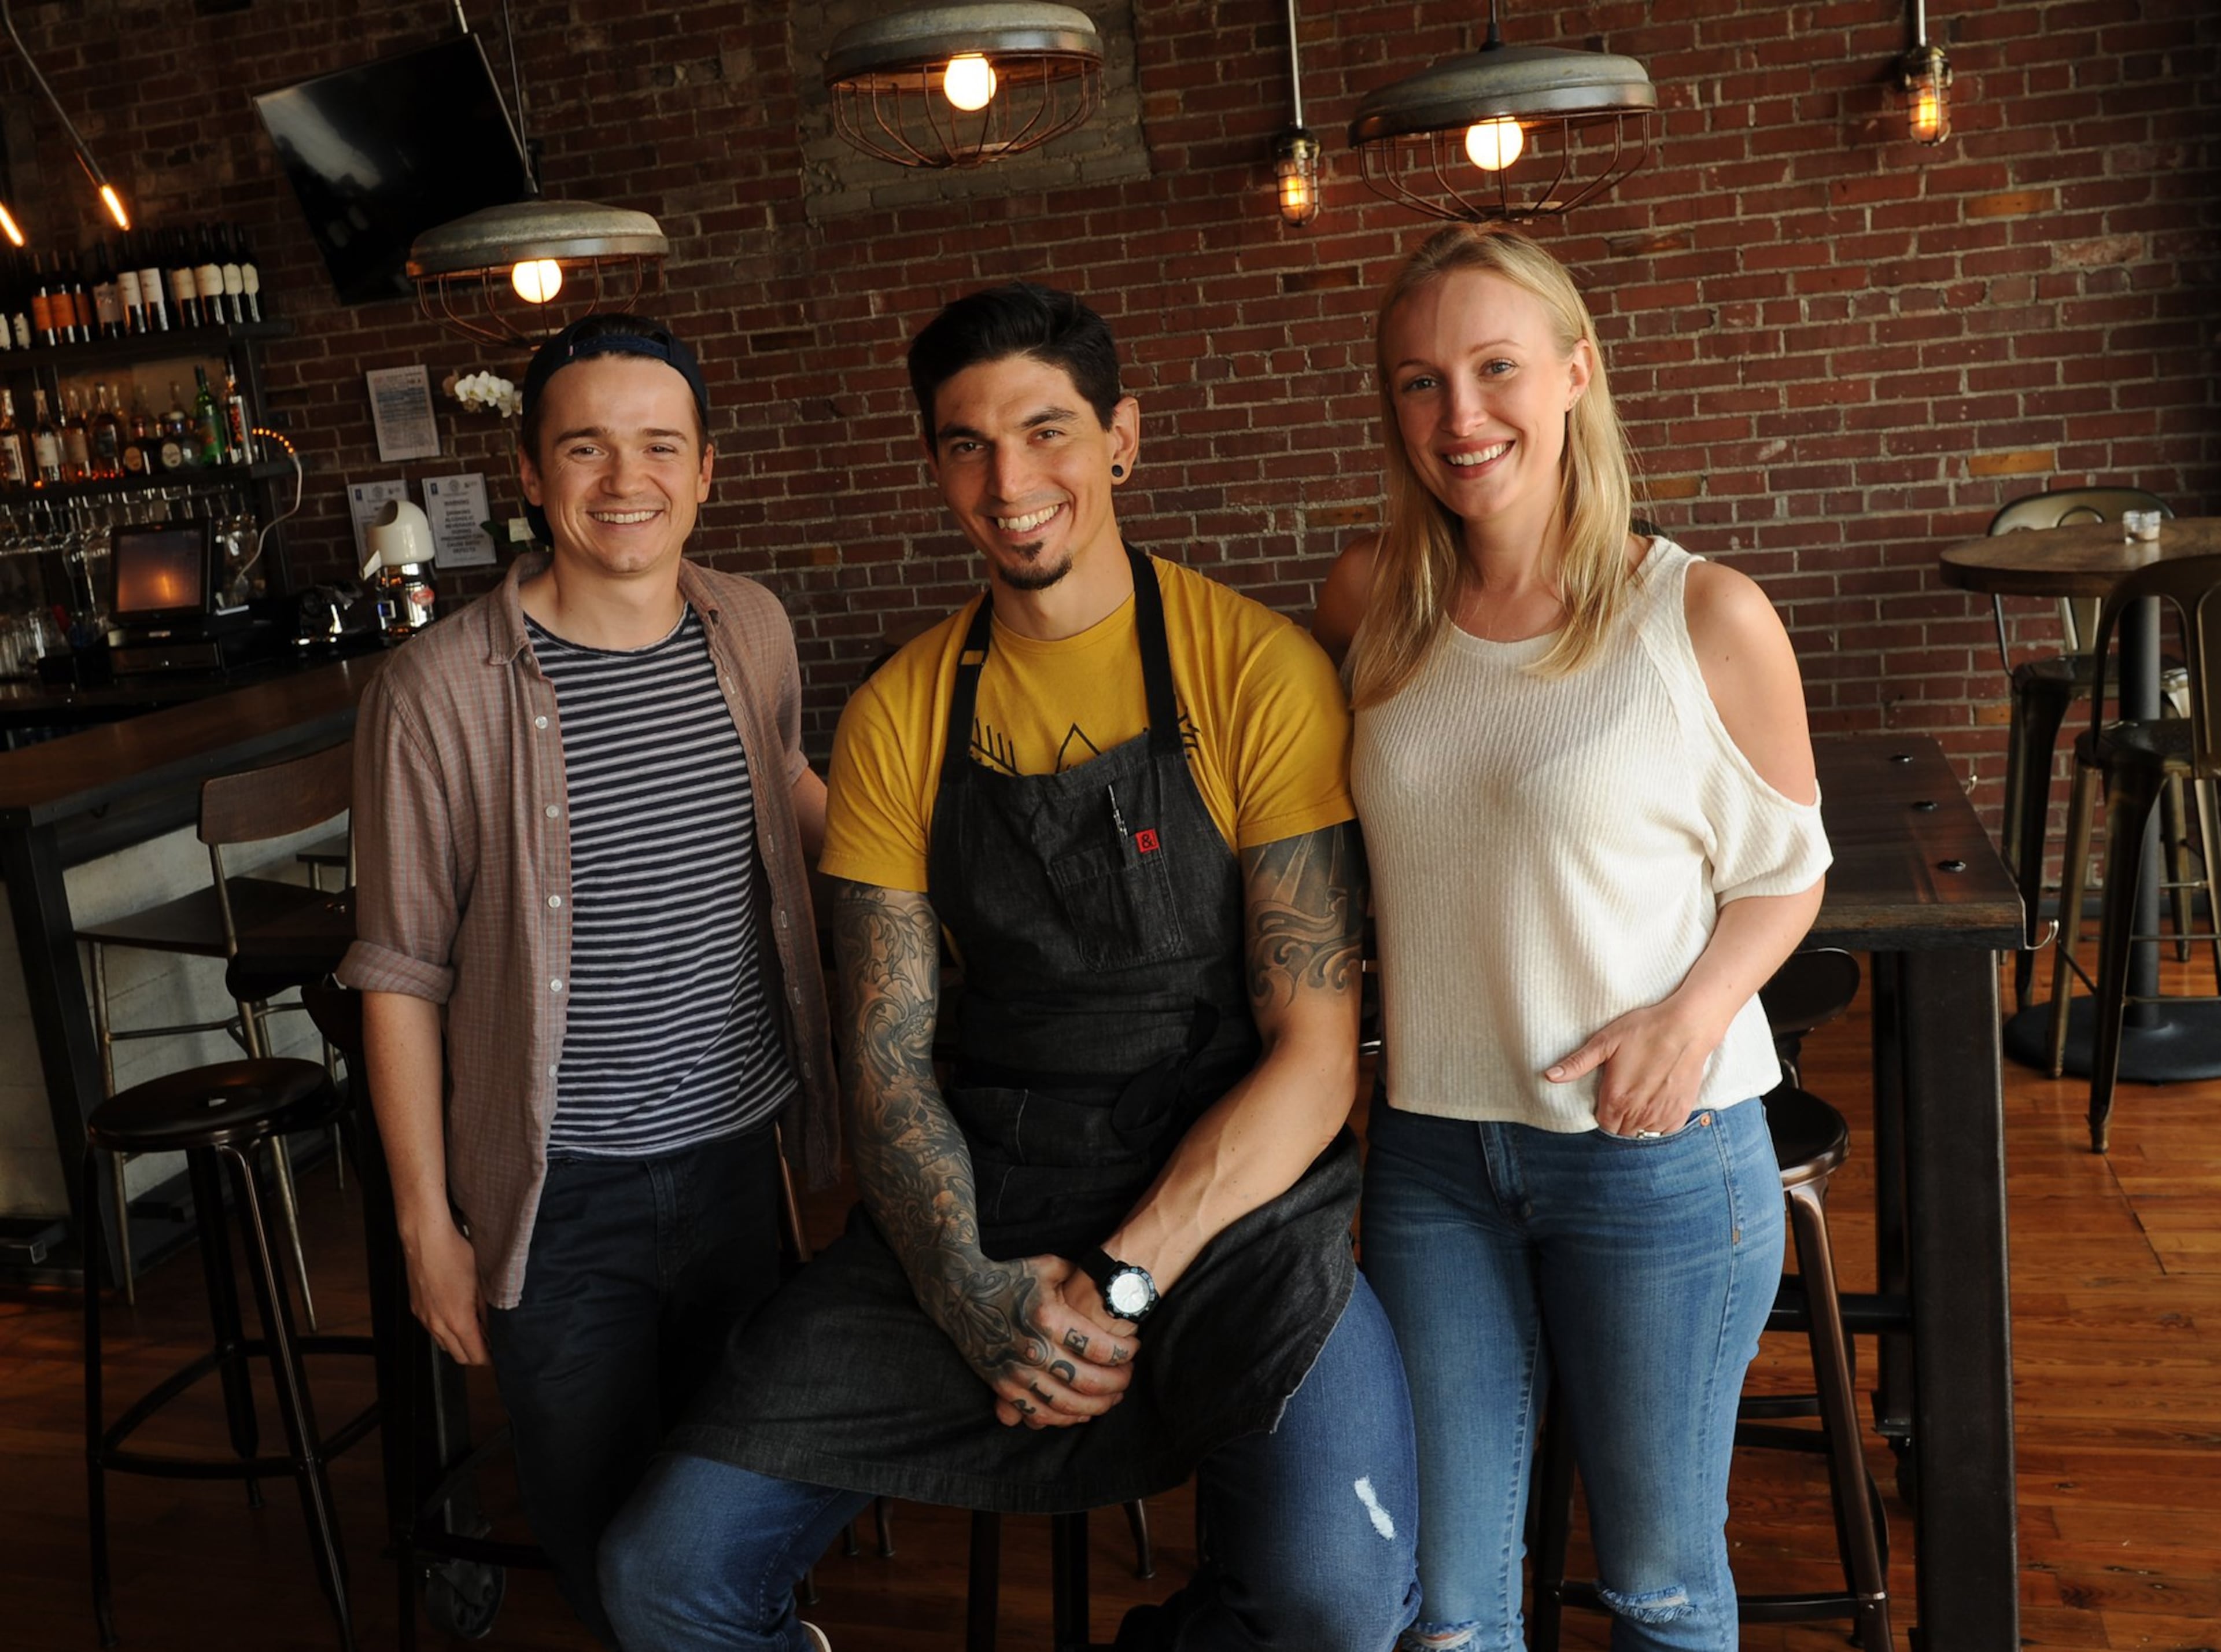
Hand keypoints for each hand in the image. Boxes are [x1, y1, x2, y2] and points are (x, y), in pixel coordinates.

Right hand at [398, 1211, 488, 1365]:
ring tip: (475, 1330)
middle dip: (476, 1355)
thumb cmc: (456, 1255)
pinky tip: (456, 1317)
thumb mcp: (481, 1282)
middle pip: (459, 1356)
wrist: (425, 1239)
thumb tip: (495, 1329)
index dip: (490, 1358)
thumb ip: (488, 1310)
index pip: (475, 1356)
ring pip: (444, 1345)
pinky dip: (446, 1332)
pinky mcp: (416, 1309)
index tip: (500, 1353)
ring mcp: (424, 1318)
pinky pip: (433, 1331)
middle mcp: (438, 1325)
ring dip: (460, 1344)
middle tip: (490, 1344)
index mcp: (458, 1321)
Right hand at [925, 1252, 1136, 1430]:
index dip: (1126, 1353)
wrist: (959, 1292)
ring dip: (1096, 1406)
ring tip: (1112, 1397)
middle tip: (1128, 1377)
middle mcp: (1033, 1348)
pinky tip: (1081, 1412)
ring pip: (1066, 1405)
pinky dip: (1064, 1419)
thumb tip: (1112, 1287)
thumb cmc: (1010, 1276)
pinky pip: (1038, 1414)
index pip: (1102, 1348)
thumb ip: (1082, 1278)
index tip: (1134, 1349)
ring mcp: (1016, 1371)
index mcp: (1049, 1317)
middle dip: (1117, 1383)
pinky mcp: (1002, 1386)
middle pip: (1088, 1381)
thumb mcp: (1048, 1266)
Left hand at [1545, 998, 1722, 1138]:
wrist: (1686, 1027)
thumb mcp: (1605, 1042)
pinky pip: (1664, 1131)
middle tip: (1627, 1095)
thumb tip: (1548, 1076)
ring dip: (1639, 1122)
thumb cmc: (1644, 1030)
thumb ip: (1577, 1063)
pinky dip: (1659, 1122)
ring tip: (1642, 1098)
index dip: (1604, 1111)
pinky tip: (1658, 1102)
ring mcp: (1660, 1116)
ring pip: (1642, 1133)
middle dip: (1620, 1118)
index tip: (1610, 1095)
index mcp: (1615, 1099)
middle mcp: (1637, 1114)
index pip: (1603, 1123)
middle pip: (1621, 1131)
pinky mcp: (1680, 1113)